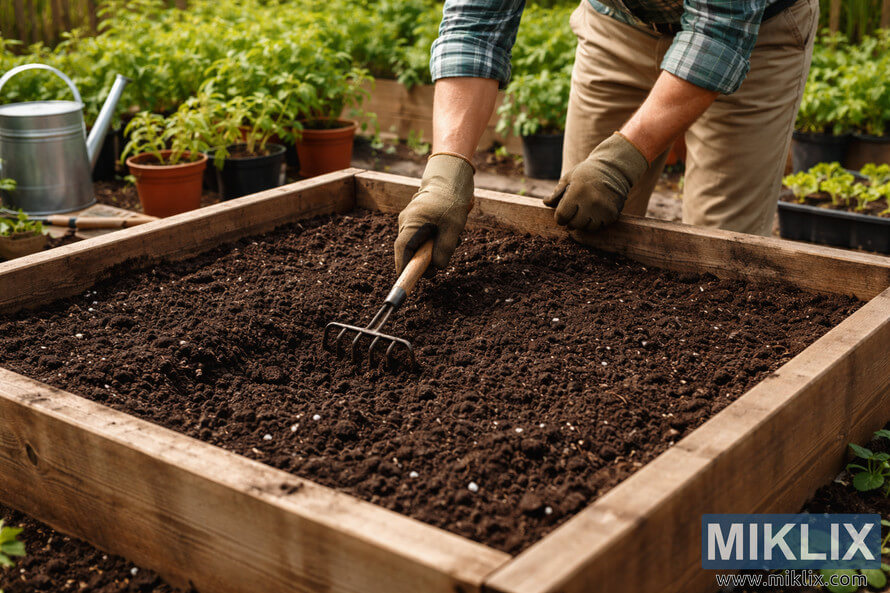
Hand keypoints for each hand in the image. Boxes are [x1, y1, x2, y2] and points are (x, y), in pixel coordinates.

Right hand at [394, 153, 474, 273]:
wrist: (451, 177)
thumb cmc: (451, 201)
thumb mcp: (453, 228)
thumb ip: (444, 250)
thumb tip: (437, 268)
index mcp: (411, 223)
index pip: (402, 251)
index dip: (403, 268)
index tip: (408, 281)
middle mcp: (406, 221)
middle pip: (409, 250)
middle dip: (424, 260)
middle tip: (440, 264)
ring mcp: (411, 219)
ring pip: (418, 243)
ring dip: (433, 249)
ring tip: (453, 239)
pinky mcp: (418, 218)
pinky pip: (423, 236)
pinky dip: (435, 240)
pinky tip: (450, 233)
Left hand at [544, 133, 648, 231]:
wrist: (614, 169)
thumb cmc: (587, 172)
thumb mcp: (569, 177)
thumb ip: (557, 192)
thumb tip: (546, 202)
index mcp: (577, 192)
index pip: (562, 216)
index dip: (559, 217)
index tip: (561, 214)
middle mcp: (591, 202)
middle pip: (574, 224)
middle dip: (570, 220)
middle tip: (573, 212)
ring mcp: (603, 209)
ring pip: (587, 227)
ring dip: (583, 223)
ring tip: (584, 211)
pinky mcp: (612, 214)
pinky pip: (599, 227)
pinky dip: (595, 222)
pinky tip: (595, 212)